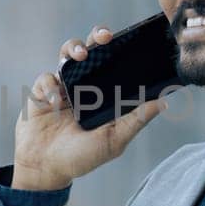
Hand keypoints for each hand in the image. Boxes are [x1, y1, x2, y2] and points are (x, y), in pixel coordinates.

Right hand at [10, 23, 165, 190]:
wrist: (44, 169)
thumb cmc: (81, 158)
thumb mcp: (113, 141)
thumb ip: (136, 121)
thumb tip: (163, 102)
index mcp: (104, 94)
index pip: (115, 63)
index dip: (121, 48)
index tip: (130, 40)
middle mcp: (84, 86)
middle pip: (92, 49)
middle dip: (97, 36)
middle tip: (104, 37)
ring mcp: (62, 86)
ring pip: (68, 54)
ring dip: (73, 48)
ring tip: (80, 56)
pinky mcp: (41, 91)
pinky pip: (46, 77)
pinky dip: (50, 85)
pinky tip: (55, 101)